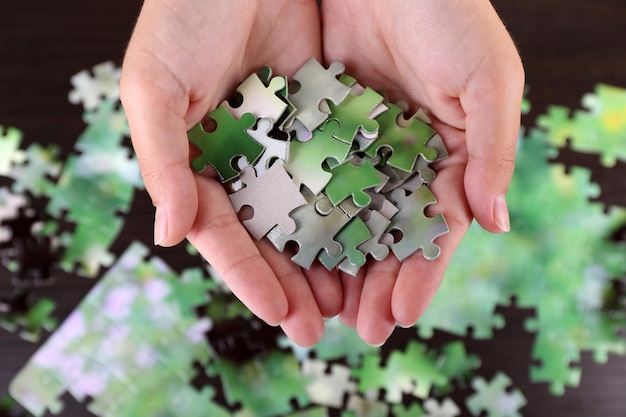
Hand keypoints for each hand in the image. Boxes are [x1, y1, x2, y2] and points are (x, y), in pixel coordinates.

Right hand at [120, 0, 337, 345]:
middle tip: (321, 327)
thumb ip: (160, 160)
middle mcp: (246, 163)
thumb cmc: (182, 16)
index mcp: (200, 164)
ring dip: (329, 257)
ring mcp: (287, 144)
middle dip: (294, 282)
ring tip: (353, 299)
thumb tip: (169, 236)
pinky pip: (342, 169)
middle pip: (271, 235)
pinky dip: (356, 205)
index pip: (225, 233)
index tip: (280, 313)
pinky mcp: (325, 118)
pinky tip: (375, 238)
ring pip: (310, 213)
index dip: (248, 275)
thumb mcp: (153, 85)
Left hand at [321, 0, 524, 344]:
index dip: (420, 273)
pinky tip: (289, 251)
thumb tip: (496, 224)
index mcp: (446, 154)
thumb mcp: (486, 79)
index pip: (434, 228)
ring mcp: (358, 145)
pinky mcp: (319, 126)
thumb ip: (492, 152)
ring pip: (344, 215)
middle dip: (374, 282)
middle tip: (357, 328)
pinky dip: (302, 214)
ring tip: (321, 307)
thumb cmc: (449, 13)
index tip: (398, 315)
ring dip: (335, 262)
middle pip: (386, 232)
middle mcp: (401, 157)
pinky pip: (309, 178)